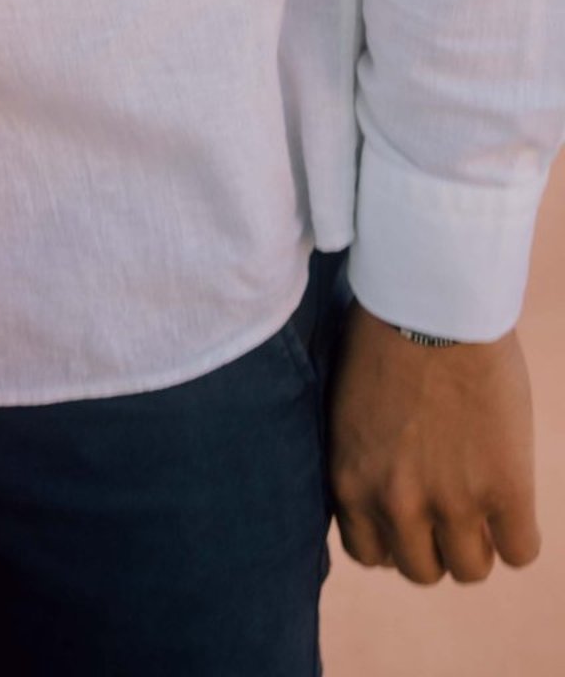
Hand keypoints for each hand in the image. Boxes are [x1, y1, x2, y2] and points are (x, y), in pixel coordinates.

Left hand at [330, 303, 541, 583]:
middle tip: (451, 505)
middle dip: (436, 541)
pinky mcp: (503, 490)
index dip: (395, 535)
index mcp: (350, 479)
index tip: (409, 513)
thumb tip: (381, 485)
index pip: (369, 553)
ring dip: (478, 541)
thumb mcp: (352, 409)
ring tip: (483, 503)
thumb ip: (363, 458)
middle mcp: (394, 503)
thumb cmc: (386, 332)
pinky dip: (519, 533)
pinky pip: (520, 550)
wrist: (434, 302)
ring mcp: (451, 502)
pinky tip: (513, 499)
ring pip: (470, 568)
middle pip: (421, 570)